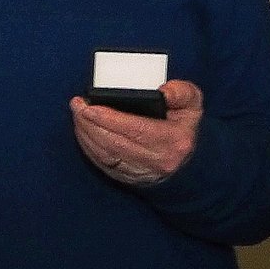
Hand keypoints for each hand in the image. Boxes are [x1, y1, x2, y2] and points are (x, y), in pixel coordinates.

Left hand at [71, 79, 203, 185]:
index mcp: (173, 141)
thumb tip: (163, 91)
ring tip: (77, 113)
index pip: (137, 130)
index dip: (110, 119)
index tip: (91, 107)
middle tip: (78, 106)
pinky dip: (88, 145)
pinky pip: (101, 162)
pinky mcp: (126, 177)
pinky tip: (82, 130)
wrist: (183, 160)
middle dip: (91, 123)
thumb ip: (182, 92)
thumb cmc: (183, 126)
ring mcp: (140, 172)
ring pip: (105, 154)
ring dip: (86, 133)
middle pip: (115, 143)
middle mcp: (157, 160)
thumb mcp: (192, 105)